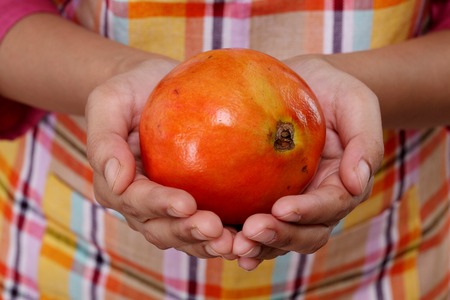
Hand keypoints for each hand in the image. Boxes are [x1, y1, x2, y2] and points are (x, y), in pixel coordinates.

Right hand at [85, 57, 235, 258]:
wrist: (154, 88)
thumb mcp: (109, 103)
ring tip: (235, 243)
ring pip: (185, 236)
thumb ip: (105, 141)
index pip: (136, 200)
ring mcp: (169, 208)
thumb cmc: (130, 92)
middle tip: (214, 229)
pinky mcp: (197, 202)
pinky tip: (248, 235)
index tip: (186, 203)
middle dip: (187, 231)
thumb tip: (117, 181)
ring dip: (208, 243)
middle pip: (161, 228)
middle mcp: (142, 204)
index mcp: (118, 185)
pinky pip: (210, 225)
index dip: (159, 205)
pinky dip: (227, 235)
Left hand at [232, 56, 383, 269]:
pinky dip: (240, 235)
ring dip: (259, 245)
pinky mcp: (265, 196)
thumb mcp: (357, 104)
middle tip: (251, 231)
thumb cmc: (334, 90)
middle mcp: (317, 200)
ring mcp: (291, 202)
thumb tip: (358, 182)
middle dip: (280, 237)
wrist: (306, 83)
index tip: (281, 208)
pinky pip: (254, 222)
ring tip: (232, 245)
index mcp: (342, 183)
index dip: (308, 212)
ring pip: (280, 237)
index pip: (330, 205)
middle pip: (305, 233)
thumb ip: (365, 141)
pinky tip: (219, 241)